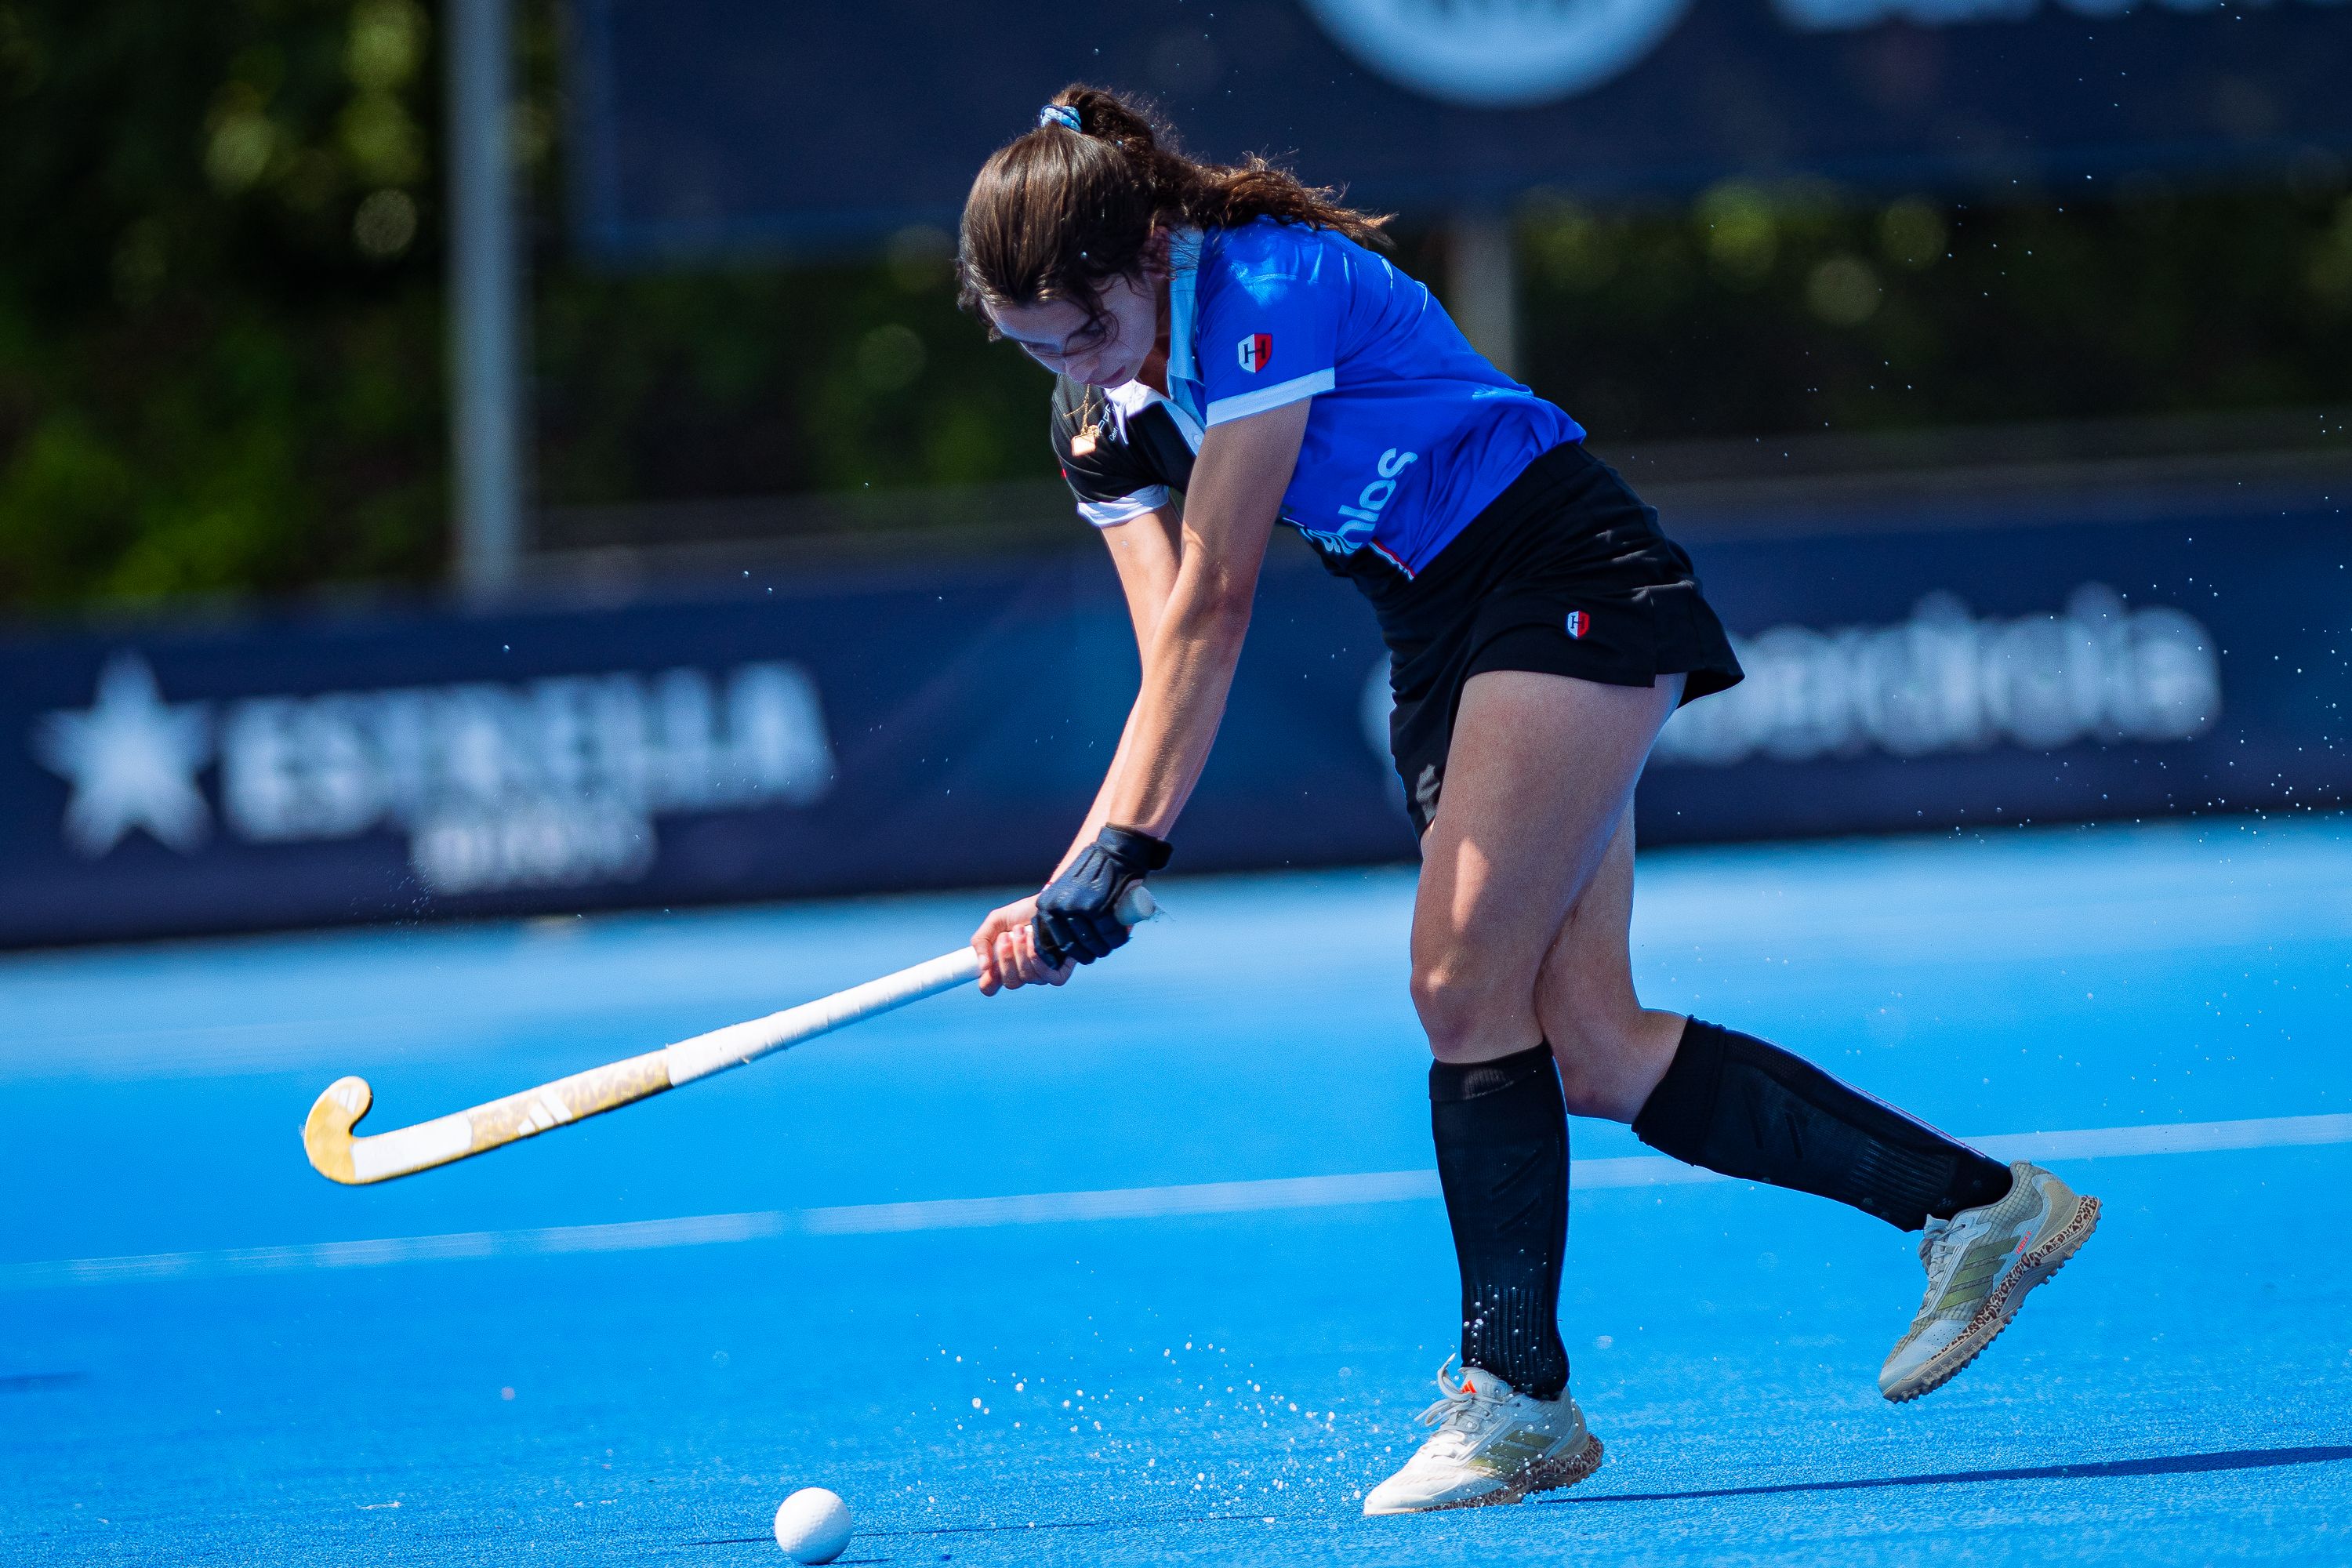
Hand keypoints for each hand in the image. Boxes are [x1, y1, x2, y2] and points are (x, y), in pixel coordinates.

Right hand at [971, 896, 1073, 994]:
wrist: (1049, 901)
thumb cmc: (1023, 912)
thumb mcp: (996, 921)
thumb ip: (981, 941)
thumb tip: (982, 966)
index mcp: (1004, 964)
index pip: (992, 987)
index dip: (988, 982)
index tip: (988, 966)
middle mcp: (1022, 972)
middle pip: (1010, 983)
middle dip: (1006, 958)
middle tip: (1006, 936)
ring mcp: (1041, 973)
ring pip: (1028, 977)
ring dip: (1022, 952)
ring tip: (1023, 931)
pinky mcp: (1059, 970)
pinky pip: (1049, 978)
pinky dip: (1039, 960)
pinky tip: (1037, 943)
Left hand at [1033, 825, 1170, 966]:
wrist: (1115, 849)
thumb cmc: (1095, 870)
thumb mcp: (1067, 889)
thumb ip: (1063, 910)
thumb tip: (1065, 941)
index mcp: (1047, 905)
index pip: (1053, 940)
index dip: (1069, 952)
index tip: (1081, 954)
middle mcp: (1058, 908)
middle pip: (1073, 946)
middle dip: (1089, 954)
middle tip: (1100, 950)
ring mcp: (1077, 909)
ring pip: (1093, 943)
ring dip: (1105, 948)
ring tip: (1112, 944)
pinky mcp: (1098, 909)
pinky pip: (1109, 934)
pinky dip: (1117, 939)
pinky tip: (1121, 937)